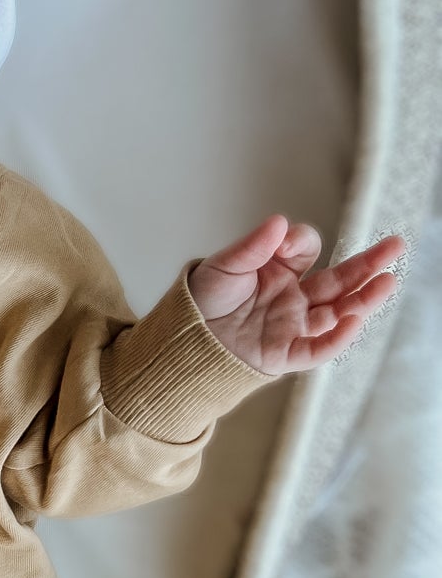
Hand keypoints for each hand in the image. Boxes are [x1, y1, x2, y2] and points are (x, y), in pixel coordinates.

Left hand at [187, 215, 404, 375]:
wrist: (181, 341)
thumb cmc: (200, 301)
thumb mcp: (223, 266)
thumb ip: (253, 247)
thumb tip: (281, 222)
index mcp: (277, 272)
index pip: (305, 251)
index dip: (299, 242)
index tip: (281, 241)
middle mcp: (292, 298)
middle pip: (337, 280)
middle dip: (367, 264)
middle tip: (397, 245)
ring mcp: (292, 325)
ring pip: (336, 314)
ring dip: (363, 299)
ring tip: (389, 280)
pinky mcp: (285, 354)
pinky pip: (317, 349)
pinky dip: (337, 338)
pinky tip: (355, 319)